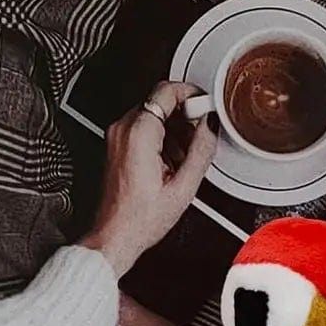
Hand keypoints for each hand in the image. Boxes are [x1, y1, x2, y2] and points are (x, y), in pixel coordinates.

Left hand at [81, 81, 218, 277]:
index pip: (167, 90)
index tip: (205, 107)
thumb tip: (211, 125)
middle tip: (198, 139)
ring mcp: (116, 136)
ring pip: (152, 114)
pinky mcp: (116, 145)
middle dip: (185, 117)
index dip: (192, 94)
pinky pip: (143, 129)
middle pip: (160, 101)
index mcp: (139, 133)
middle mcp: (123, 129)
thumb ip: (202, 149)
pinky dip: (161, 138)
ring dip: (174, 129)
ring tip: (184, 158)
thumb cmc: (139, 220)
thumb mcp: (183, 187)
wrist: (114, 236)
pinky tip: (170, 162)